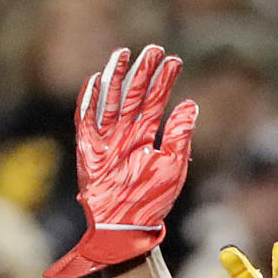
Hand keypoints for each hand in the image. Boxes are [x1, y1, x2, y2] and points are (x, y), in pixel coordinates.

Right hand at [45, 45, 197, 277]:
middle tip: (154, 49)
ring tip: (125, 54)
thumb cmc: (151, 202)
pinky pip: (86, 119)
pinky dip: (89, 100)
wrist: (126, 228)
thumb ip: (180, 136)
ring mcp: (105, 140)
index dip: (164, 81)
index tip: (174, 61)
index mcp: (146, 138)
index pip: (155, 102)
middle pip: (133, 95)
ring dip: (116, 77)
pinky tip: (96, 80)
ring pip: (110, 100)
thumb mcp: (172, 167)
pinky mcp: (88, 149)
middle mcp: (125, 135)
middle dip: (143, 72)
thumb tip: (191, 104)